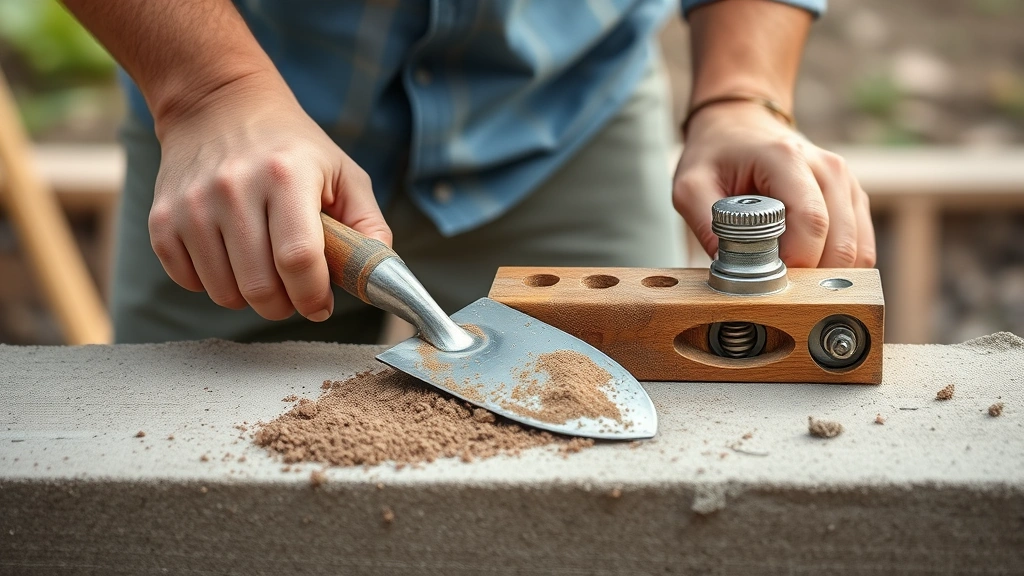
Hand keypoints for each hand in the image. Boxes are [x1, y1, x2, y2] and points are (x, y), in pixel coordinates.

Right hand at [148, 74, 390, 321]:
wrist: (218, 105)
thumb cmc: (293, 148)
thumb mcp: (344, 173)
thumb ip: (369, 227)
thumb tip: (378, 279)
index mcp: (286, 176)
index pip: (298, 260)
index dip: (313, 296)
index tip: (321, 304)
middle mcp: (233, 188)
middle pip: (260, 287)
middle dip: (285, 305)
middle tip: (294, 291)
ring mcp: (192, 205)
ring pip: (224, 293)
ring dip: (249, 297)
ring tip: (264, 270)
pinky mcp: (162, 219)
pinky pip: (189, 282)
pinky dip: (213, 283)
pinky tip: (230, 257)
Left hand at [672, 103, 874, 267]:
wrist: (741, 125)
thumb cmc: (715, 155)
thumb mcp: (690, 185)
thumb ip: (705, 225)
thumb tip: (729, 268)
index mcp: (787, 159)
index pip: (810, 222)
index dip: (793, 262)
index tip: (766, 279)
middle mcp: (828, 168)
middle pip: (840, 243)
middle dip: (809, 276)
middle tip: (774, 284)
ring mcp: (847, 183)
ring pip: (857, 250)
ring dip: (825, 276)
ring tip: (787, 275)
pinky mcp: (853, 200)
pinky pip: (861, 248)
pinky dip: (838, 269)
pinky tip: (805, 268)